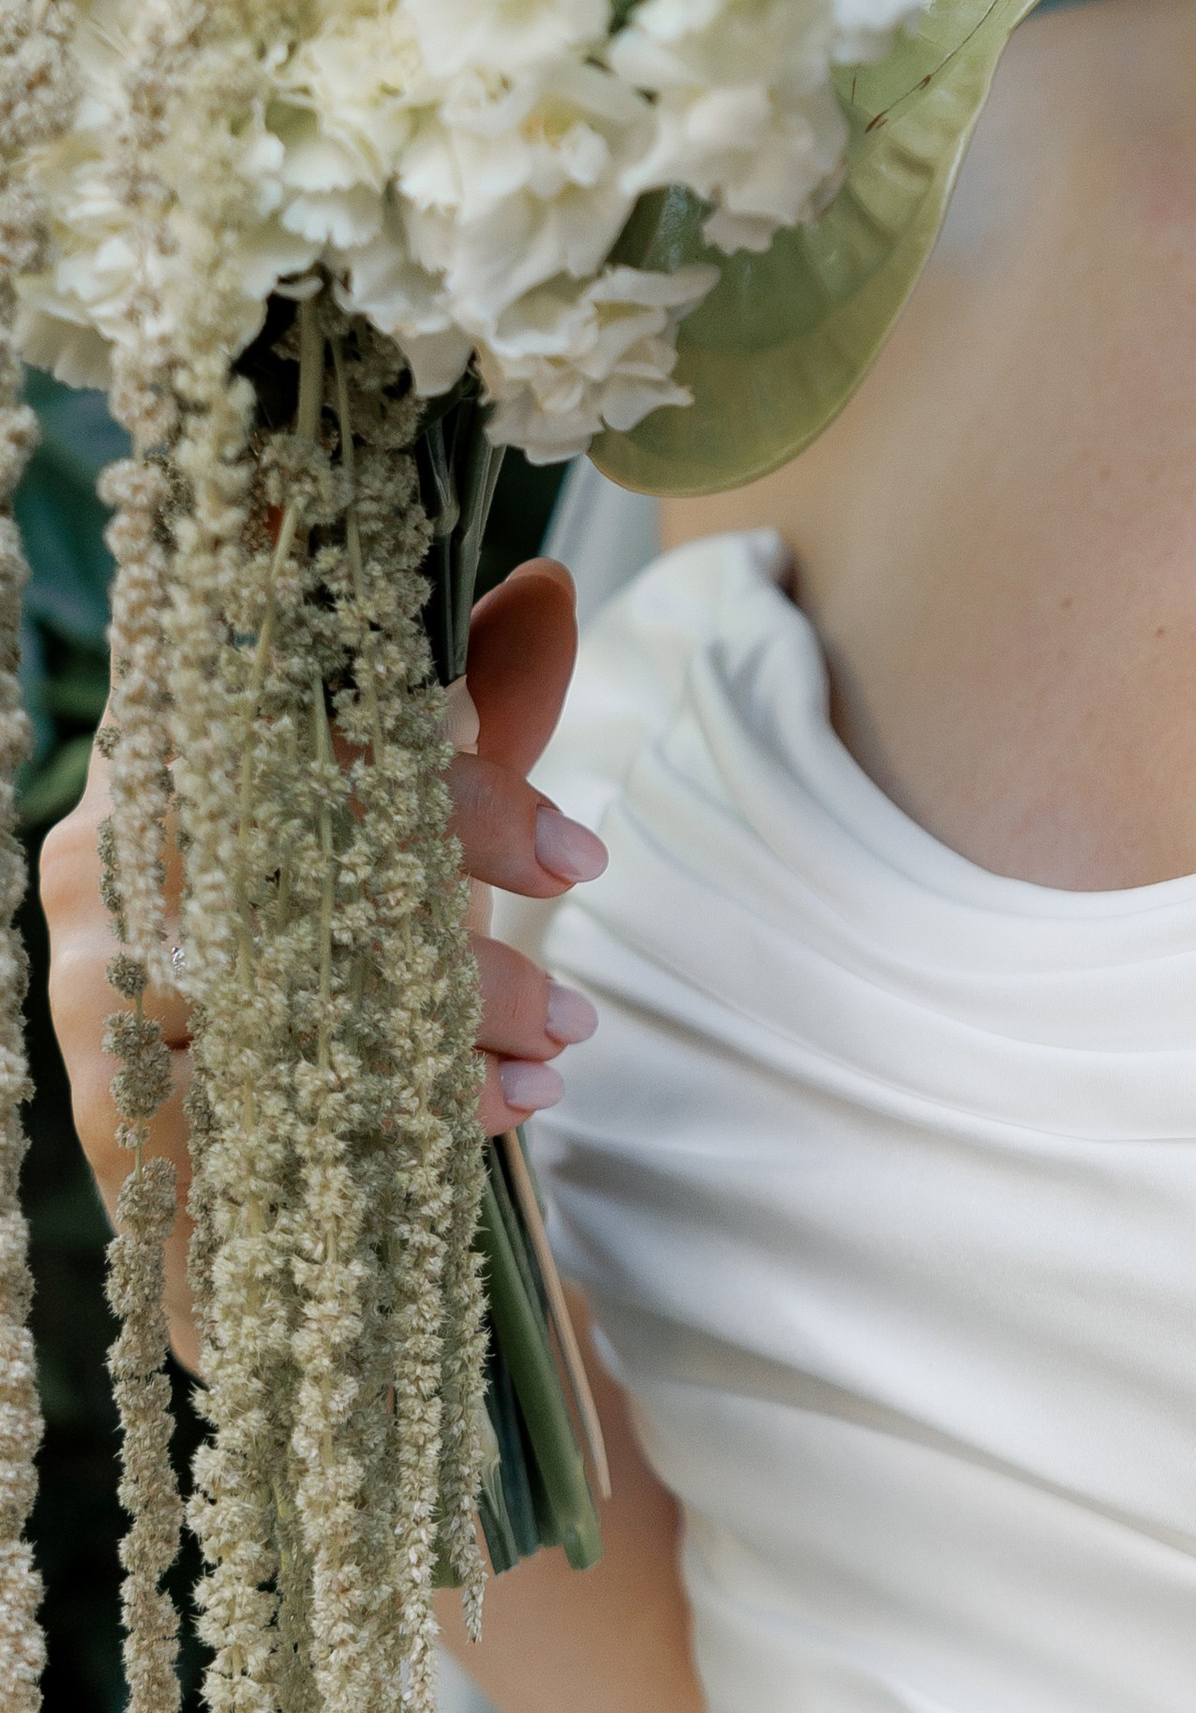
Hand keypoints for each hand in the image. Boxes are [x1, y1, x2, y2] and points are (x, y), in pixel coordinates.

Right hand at [43, 553, 609, 1353]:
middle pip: (304, 890)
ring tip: (550, 1062)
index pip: (321, 742)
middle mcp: (115, 856)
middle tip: (574, 1006)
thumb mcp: (398, 787)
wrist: (210, 1070)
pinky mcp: (110, 1105)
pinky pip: (260, 1122)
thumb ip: (474, 697)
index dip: (462, 797)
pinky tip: (487, 1117)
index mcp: (180, 746)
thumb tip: (548, 586)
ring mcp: (100, 986)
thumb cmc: (317, 891)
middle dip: (460, 952)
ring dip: (438, 1053)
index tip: (577, 856)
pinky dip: (389, 1126)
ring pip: (287, 1017)